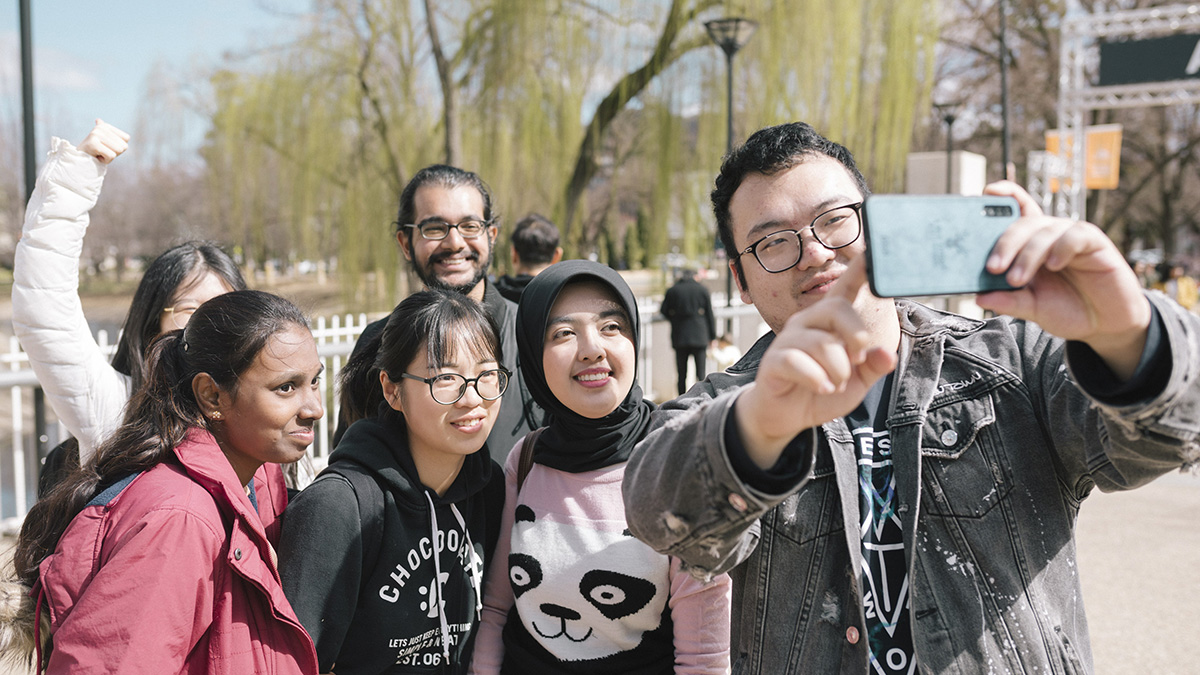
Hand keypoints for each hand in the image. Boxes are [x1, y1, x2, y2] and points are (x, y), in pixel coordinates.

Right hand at [77, 119, 129, 164]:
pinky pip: (111, 156)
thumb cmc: (93, 152)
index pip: (126, 138)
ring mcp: (96, 135)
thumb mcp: (102, 142)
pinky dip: (106, 160)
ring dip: (110, 157)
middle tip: (101, 152)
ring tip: (99, 154)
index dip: (119, 147)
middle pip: (123, 146)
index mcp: (105, 126)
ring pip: (118, 151)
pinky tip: (96, 157)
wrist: (78, 161)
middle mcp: (100, 128)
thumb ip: (106, 133)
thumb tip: (98, 120)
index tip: (106, 147)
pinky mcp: (93, 144)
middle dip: (114, 153)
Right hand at [735, 256, 895, 467]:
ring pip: (821, 343)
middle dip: (856, 336)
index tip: (872, 251)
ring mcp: (788, 339)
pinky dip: (817, 380)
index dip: (860, 270)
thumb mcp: (857, 383)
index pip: (845, 288)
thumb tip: (886, 353)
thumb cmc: (822, 390)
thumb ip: (873, 367)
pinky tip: (821, 388)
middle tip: (858, 361)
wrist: (786, 416)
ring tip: (835, 385)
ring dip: (838, 371)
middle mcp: (807, 322)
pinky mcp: (774, 360)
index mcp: (830, 321)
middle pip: (836, 309)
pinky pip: (798, 362)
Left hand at [977, 181, 1150, 379]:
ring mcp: (1071, 237)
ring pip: (1045, 230)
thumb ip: (1009, 301)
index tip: (986, 192)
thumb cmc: (1068, 309)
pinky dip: (1061, 247)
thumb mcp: (1033, 308)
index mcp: (1030, 245)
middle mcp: (1049, 236)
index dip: (1003, 196)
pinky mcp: (1096, 242)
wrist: (1105, 325)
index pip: (1016, 211)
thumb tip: (979, 297)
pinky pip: (1075, 234)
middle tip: (993, 268)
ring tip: (1016, 279)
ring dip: (1028, 255)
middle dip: (1005, 243)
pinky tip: (1053, 265)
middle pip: (1024, 222)